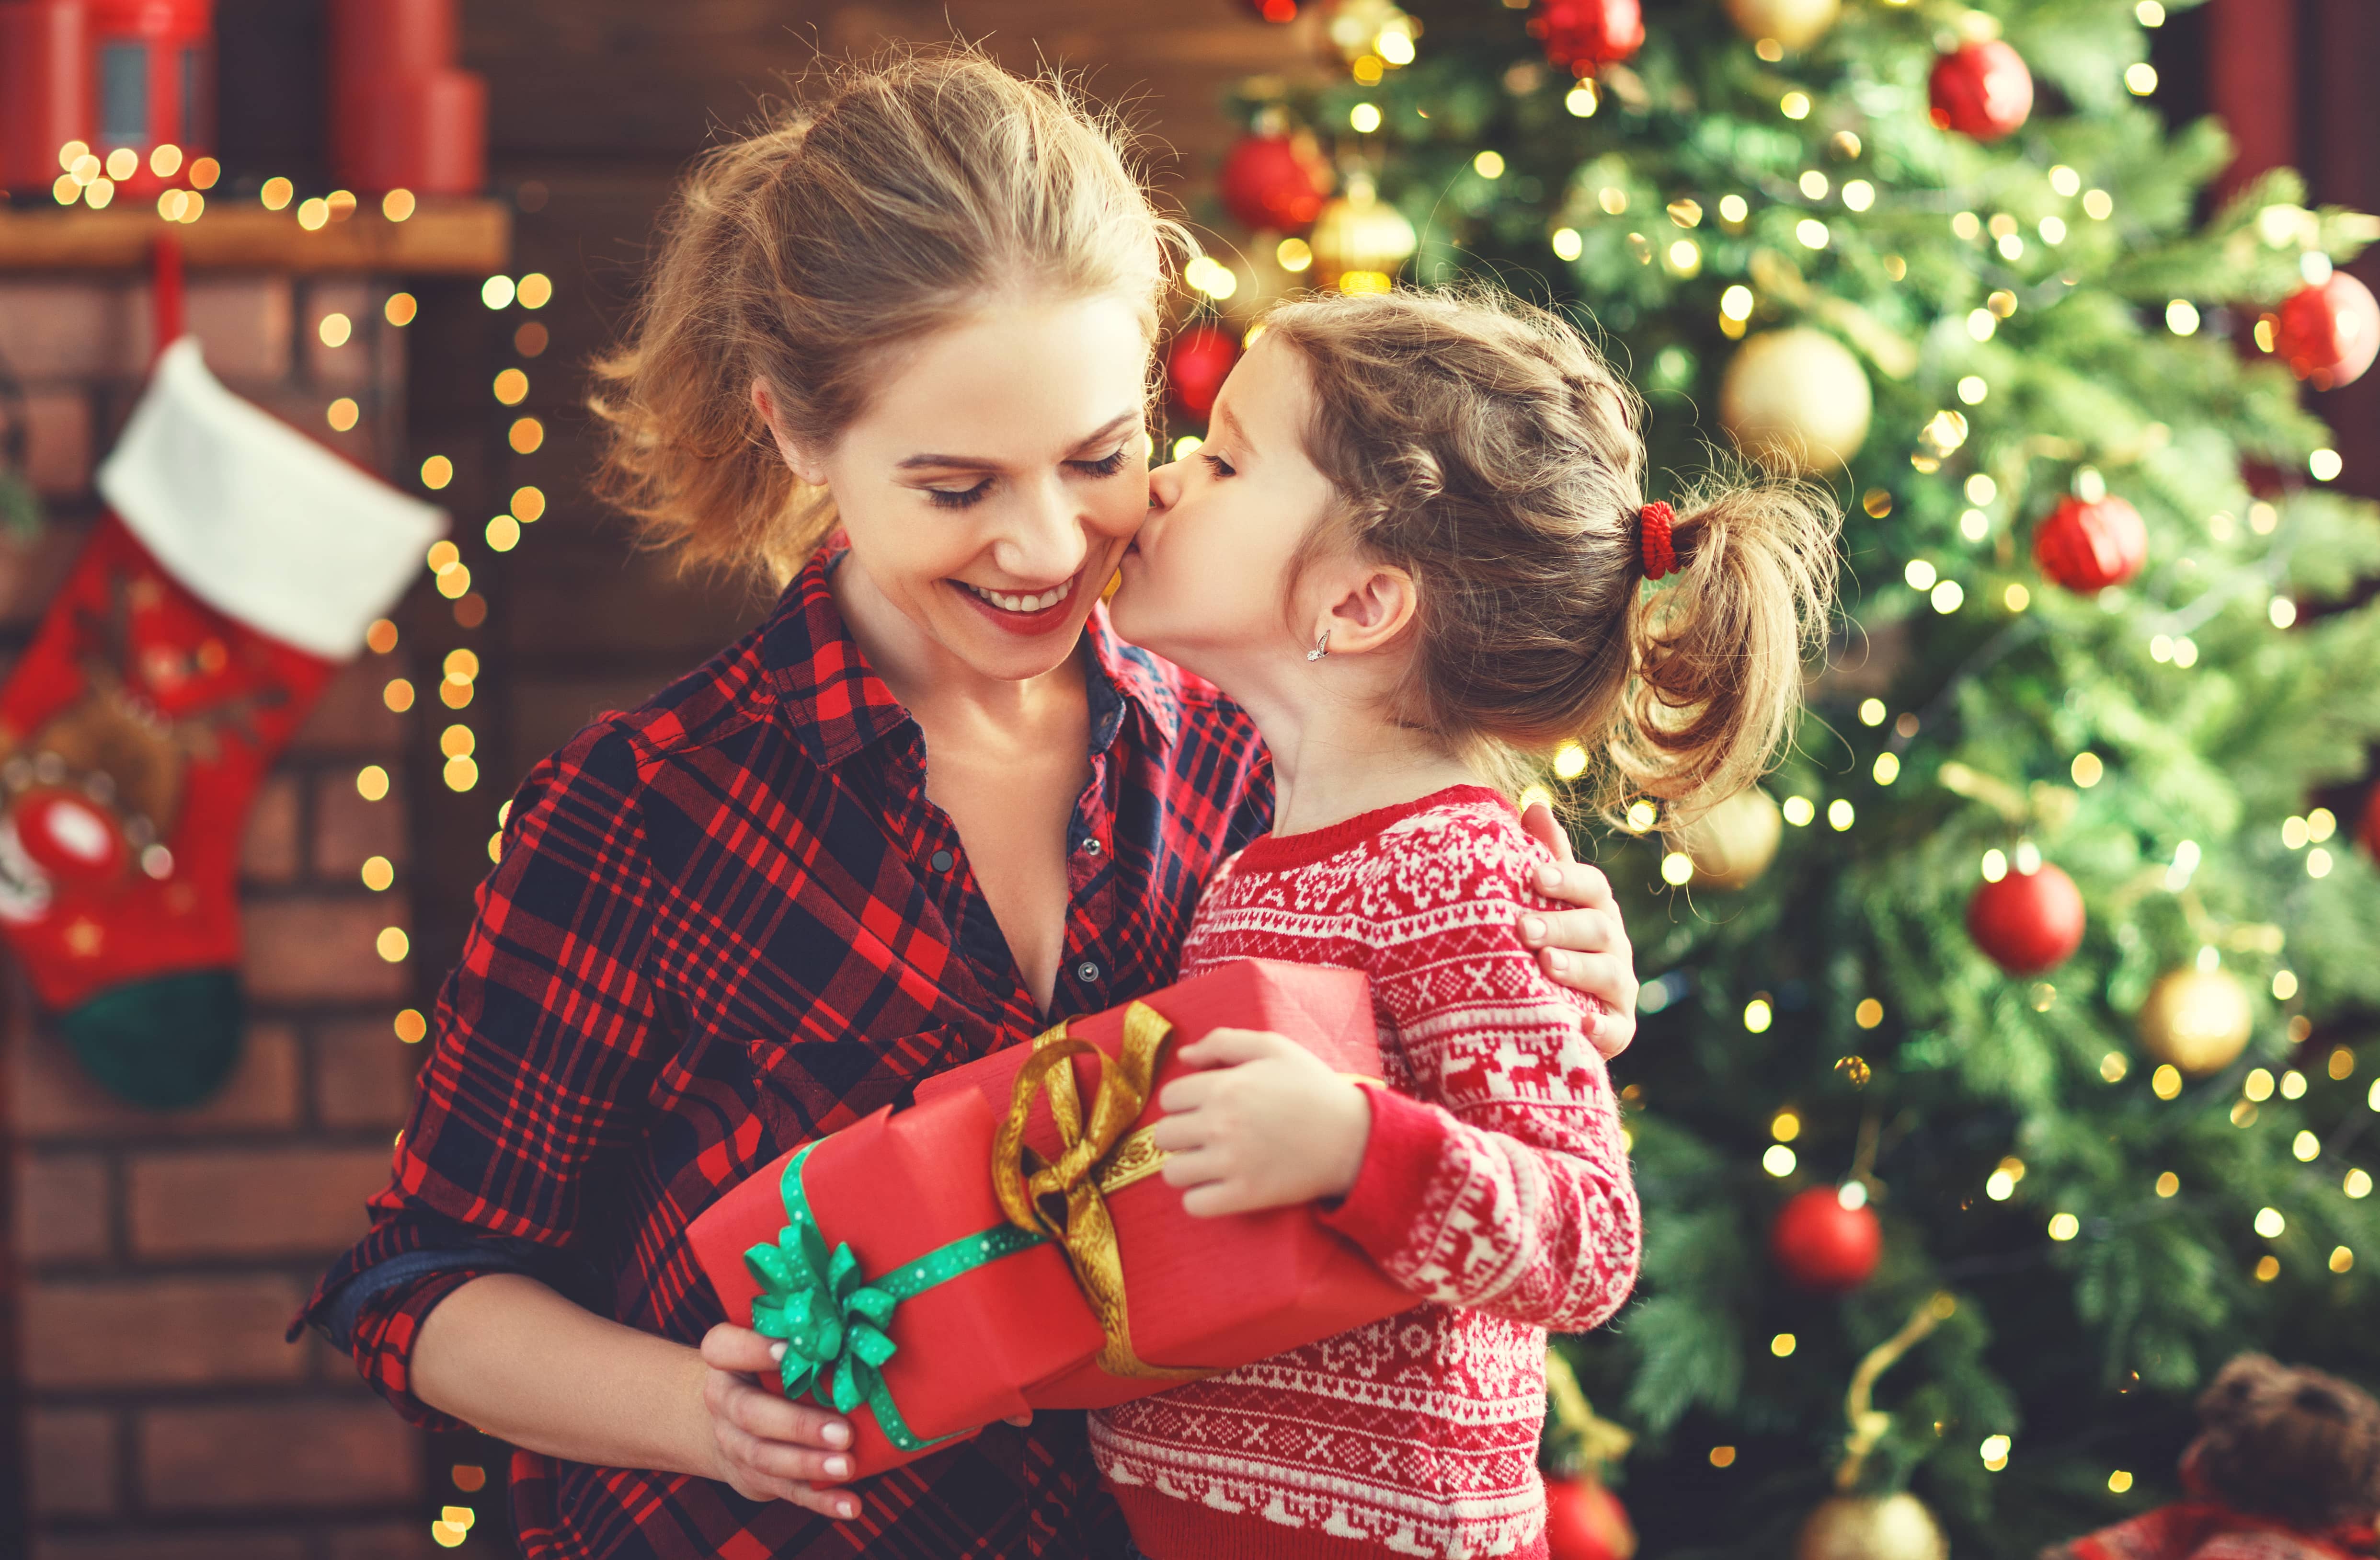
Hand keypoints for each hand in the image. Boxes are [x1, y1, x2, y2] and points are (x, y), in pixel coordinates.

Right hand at [697, 1325, 861, 1518]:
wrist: (732, 1422)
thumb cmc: (768, 1370)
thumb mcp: (771, 1347)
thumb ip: (800, 1340)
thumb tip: (856, 1330)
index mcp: (725, 1362)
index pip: (722, 1348)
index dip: (753, 1349)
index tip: (790, 1348)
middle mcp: (724, 1403)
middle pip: (750, 1414)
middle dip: (797, 1424)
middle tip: (843, 1431)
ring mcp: (735, 1445)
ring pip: (765, 1457)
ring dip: (809, 1464)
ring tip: (847, 1466)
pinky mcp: (756, 1478)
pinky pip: (788, 1491)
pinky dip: (821, 1500)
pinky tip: (850, 1505)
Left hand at [1150, 1028, 1371, 1216]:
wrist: (1355, 1137)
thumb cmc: (1314, 1089)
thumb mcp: (1274, 1048)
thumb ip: (1224, 1042)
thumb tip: (1184, 1055)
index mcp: (1225, 1086)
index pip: (1169, 1098)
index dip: (1184, 1102)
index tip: (1204, 1107)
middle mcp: (1221, 1125)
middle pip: (1164, 1135)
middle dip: (1181, 1134)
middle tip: (1206, 1135)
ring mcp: (1231, 1163)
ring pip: (1173, 1172)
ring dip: (1186, 1168)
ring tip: (1210, 1162)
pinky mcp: (1245, 1196)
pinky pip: (1194, 1205)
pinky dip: (1200, 1198)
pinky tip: (1219, 1186)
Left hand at [1518, 801, 1638, 1060]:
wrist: (1554, 1010)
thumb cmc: (1545, 944)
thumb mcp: (1544, 903)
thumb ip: (1545, 858)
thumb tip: (1535, 805)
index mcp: (1595, 909)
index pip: (1592, 886)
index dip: (1567, 878)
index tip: (1534, 875)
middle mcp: (1613, 945)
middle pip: (1598, 928)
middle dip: (1562, 925)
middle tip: (1523, 927)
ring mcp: (1619, 988)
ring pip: (1609, 974)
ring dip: (1578, 968)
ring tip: (1546, 965)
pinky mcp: (1617, 1029)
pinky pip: (1616, 1030)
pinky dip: (1601, 1027)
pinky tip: (1581, 1022)